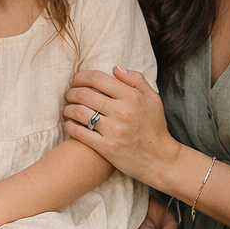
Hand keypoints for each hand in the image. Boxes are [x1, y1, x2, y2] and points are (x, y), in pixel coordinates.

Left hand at [62, 67, 178, 182]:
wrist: (161, 160)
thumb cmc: (156, 129)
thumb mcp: (154, 100)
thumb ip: (137, 80)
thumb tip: (116, 68)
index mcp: (132, 97)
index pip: (97, 78)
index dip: (80, 76)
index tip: (76, 80)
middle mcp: (122, 111)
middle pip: (84, 94)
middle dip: (71, 92)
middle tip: (69, 95)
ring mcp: (113, 130)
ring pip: (78, 112)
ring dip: (68, 109)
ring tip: (68, 110)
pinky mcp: (106, 148)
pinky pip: (79, 132)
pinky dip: (70, 126)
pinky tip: (70, 125)